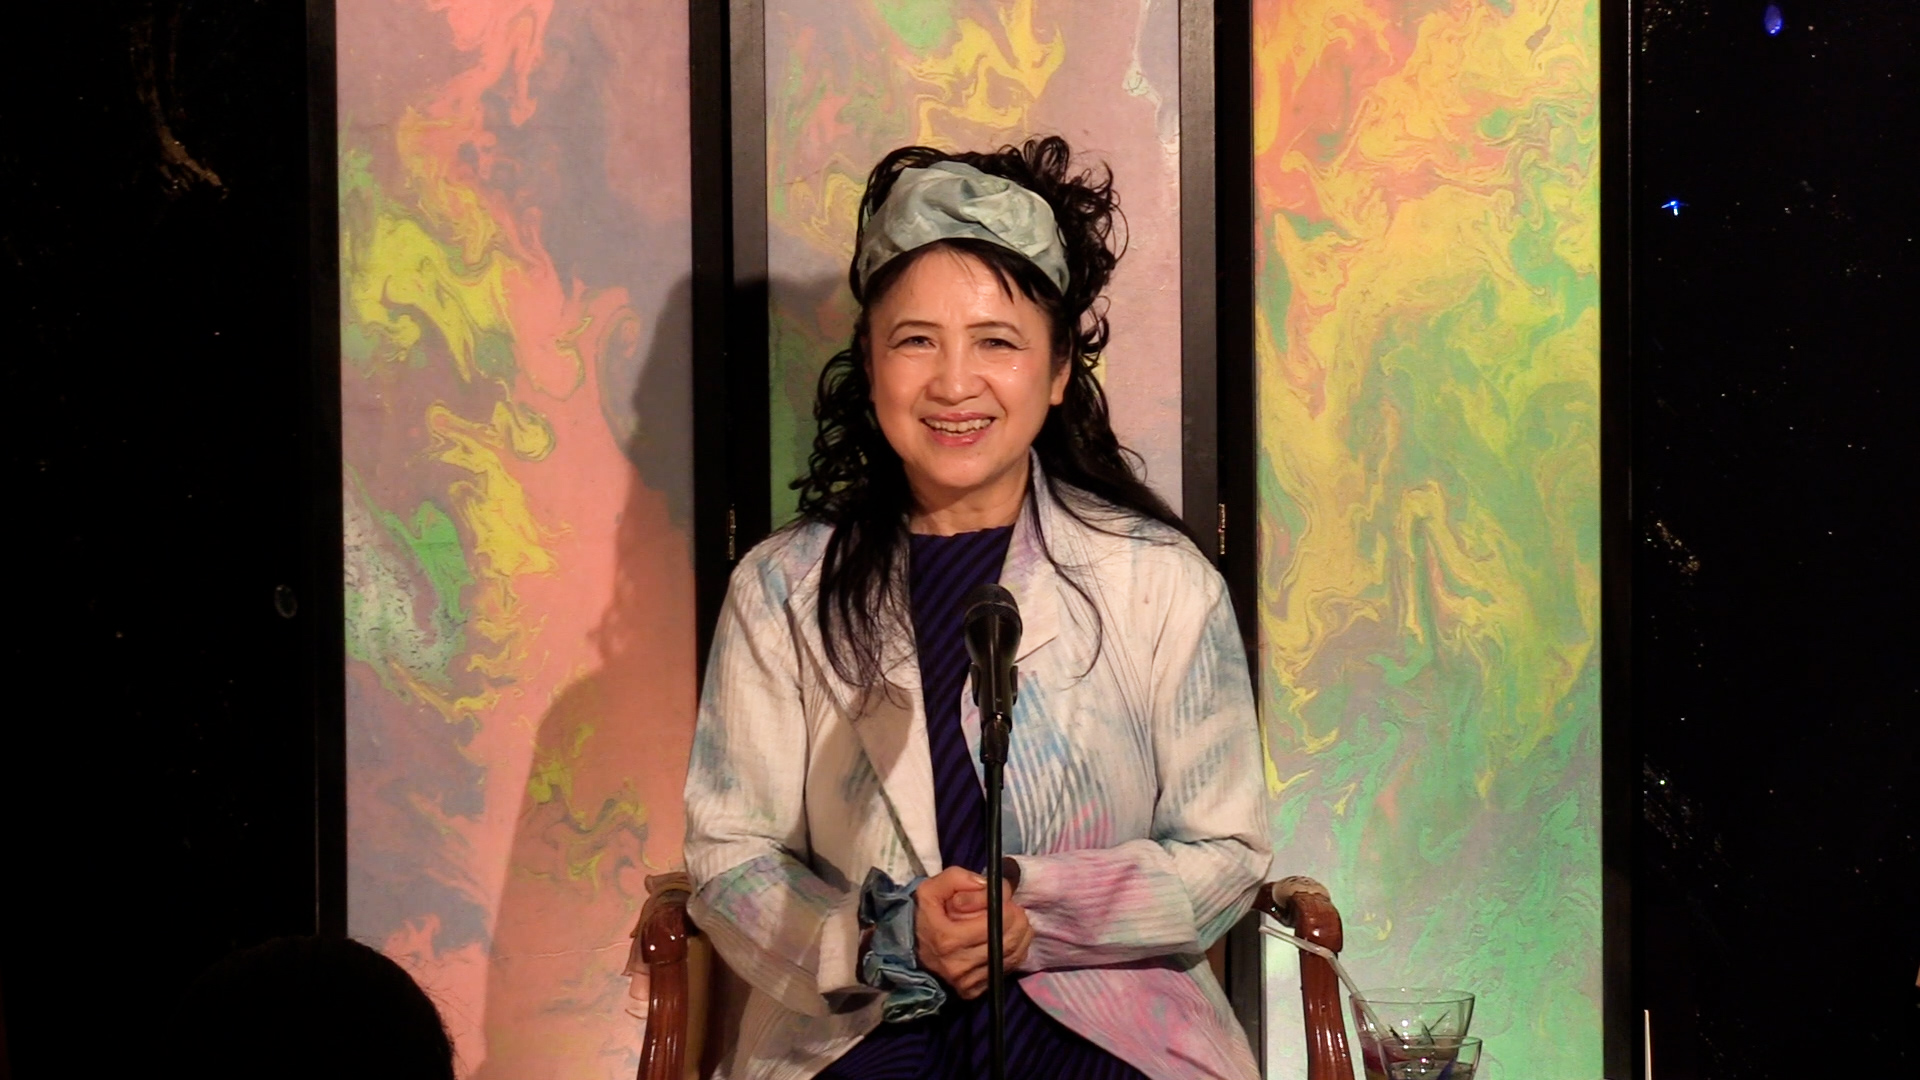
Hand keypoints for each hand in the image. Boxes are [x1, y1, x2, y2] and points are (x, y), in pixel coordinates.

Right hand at [915, 866, 1032, 998]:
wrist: (909, 949)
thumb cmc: (923, 916)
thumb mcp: (930, 888)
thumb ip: (958, 878)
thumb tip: (987, 885)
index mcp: (948, 939)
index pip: (996, 921)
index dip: (1005, 905)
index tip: (1002, 897)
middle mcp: (959, 965)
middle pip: (1009, 940)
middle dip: (1017, 918)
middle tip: (1010, 908)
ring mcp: (968, 981)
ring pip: (1014, 955)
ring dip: (1020, 934)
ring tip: (1010, 921)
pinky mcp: (974, 991)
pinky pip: (1008, 968)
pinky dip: (1015, 951)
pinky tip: (1005, 939)